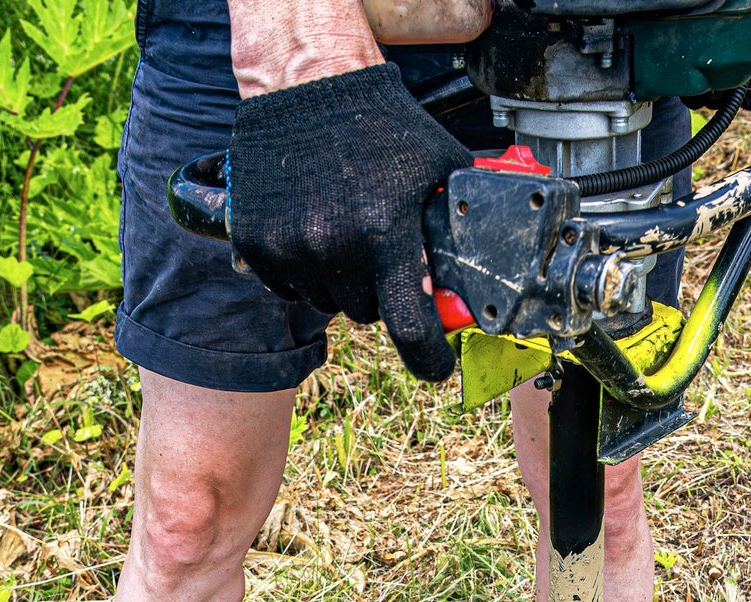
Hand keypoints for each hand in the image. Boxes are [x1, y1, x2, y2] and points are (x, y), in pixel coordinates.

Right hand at [227, 63, 470, 380]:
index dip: (428, 358)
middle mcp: (334, 247)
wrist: (307, 84)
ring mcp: (290, 248)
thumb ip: (464, 222)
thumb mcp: (438, 166)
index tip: (436, 367)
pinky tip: (311, 228)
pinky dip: (302, 270)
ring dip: (340, 280)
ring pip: (327, 302)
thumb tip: (494, 268)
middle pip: (367, 312)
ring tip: (343, 227)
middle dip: (378, 290)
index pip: (410, 327)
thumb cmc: (379, 124)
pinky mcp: (256, 244)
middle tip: (378, 246)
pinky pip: (288, 287)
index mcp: (384, 233)